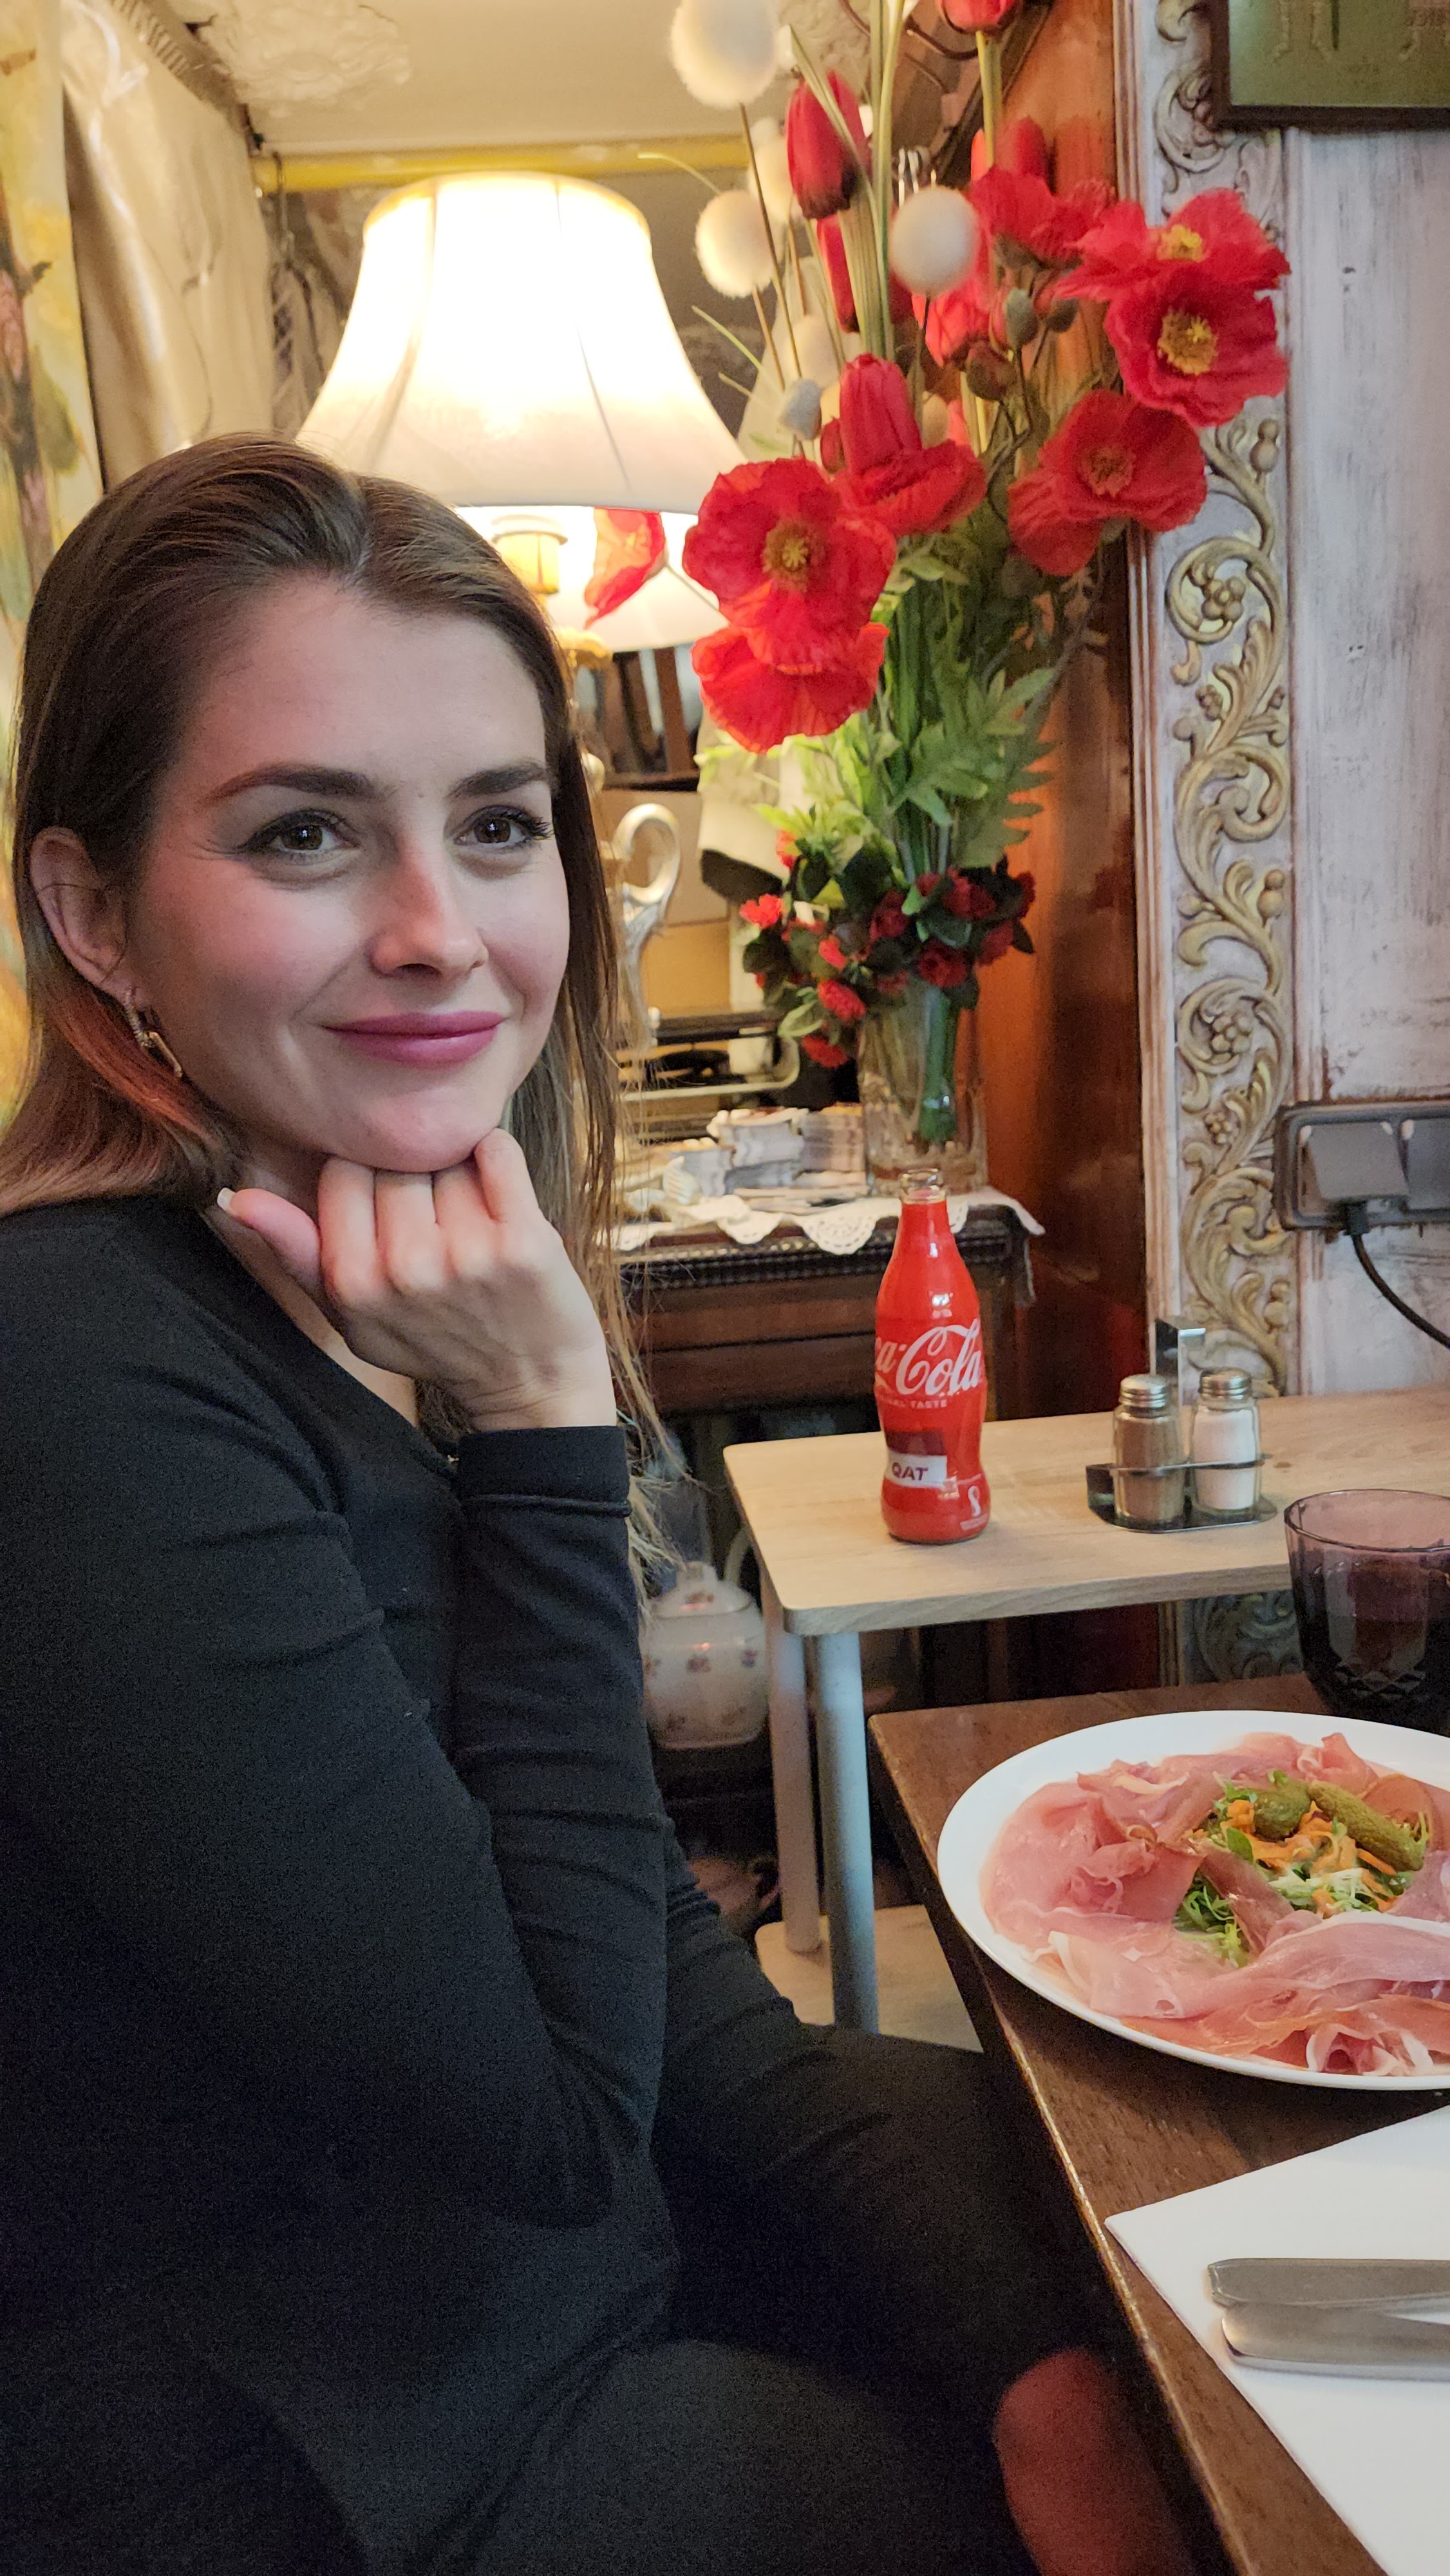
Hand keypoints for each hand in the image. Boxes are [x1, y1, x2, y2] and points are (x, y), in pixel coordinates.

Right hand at [219, 1133, 616, 1433]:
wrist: (531, 1383)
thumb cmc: (433, 1339)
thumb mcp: (350, 1314)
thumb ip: (295, 1252)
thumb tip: (234, 1198)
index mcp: (354, 1282)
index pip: (341, 1171)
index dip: (367, 1178)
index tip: (388, 1202)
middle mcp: (407, 1268)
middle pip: (394, 1160)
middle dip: (415, 1175)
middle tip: (435, 1216)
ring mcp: (469, 1253)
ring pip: (445, 1155)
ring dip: (457, 1172)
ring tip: (468, 1217)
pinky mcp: (526, 1240)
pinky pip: (498, 1151)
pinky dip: (497, 1157)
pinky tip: (497, 1191)